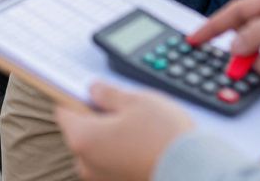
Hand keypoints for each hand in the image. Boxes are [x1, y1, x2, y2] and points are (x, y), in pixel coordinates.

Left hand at [55, 82, 194, 180]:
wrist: (195, 172)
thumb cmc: (164, 136)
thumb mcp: (136, 101)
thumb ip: (108, 93)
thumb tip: (94, 89)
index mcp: (82, 138)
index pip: (64, 111)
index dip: (76, 97)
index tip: (88, 91)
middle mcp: (86, 164)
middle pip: (81, 133)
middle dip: (98, 119)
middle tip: (125, 109)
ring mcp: (102, 180)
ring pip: (98, 151)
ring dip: (112, 139)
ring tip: (141, 130)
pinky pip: (113, 167)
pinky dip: (123, 156)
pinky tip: (145, 148)